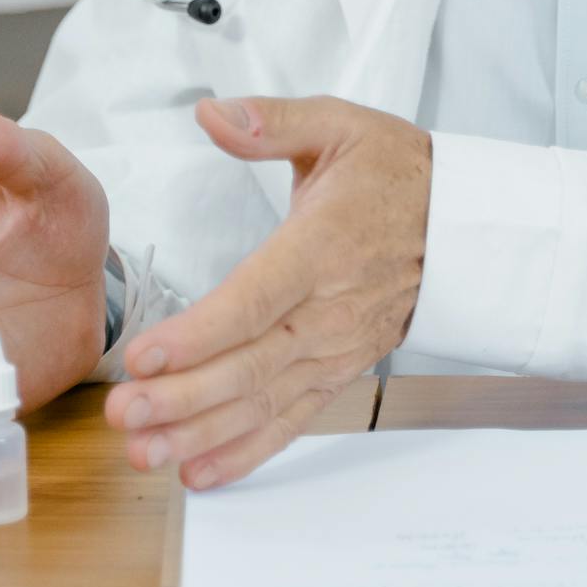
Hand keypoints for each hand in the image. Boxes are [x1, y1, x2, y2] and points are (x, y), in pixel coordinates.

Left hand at [104, 95, 430, 488]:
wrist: (465, 223)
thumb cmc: (397, 173)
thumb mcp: (340, 126)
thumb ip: (271, 122)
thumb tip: (211, 113)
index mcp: (323, 245)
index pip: (255, 299)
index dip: (200, 333)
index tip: (146, 356)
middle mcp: (330, 308)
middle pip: (251, 363)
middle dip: (182, 397)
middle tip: (122, 415)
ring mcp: (337, 347)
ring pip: (265, 400)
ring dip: (203, 432)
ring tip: (145, 453)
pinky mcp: (341, 370)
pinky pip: (294, 419)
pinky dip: (248, 451)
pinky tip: (201, 473)